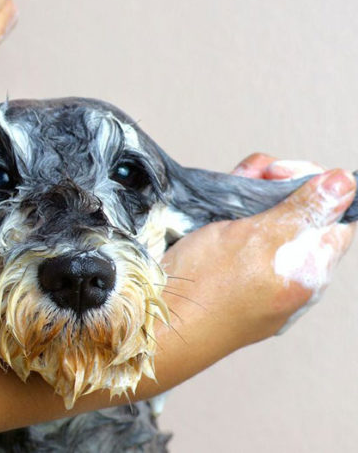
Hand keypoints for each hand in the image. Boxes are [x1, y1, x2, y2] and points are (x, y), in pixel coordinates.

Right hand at [158, 155, 355, 363]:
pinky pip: (244, 242)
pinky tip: (213, 207)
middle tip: (251, 176)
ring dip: (251, 198)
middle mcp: (291, 277)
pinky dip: (231, 217)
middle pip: (301, 217)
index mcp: (311, 271)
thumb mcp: (260, 237)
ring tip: (227, 189)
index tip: (278, 173)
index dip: (315, 185)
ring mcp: (259, 279)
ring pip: (269, 225)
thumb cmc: (207, 289)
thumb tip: (347, 183)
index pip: (337, 216)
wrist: (157, 323)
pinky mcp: (230, 277)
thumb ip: (305, 211)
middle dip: (277, 186)